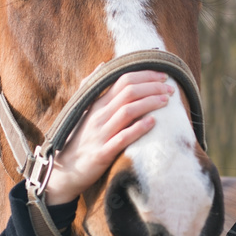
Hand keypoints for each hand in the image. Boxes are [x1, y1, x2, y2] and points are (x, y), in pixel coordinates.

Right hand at [43, 70, 173, 205]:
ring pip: (127, 111)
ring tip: (166, 101)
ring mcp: (101, 134)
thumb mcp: (83, 110)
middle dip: (152, 86)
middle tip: (170, 88)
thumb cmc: (79, 139)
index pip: (122, 80)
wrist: (65, 170)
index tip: (163, 76)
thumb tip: (103, 64)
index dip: (145, 75)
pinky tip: (153, 122)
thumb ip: (91, 87)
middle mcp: (98, 115)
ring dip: (149, 103)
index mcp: (97, 104)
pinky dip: (138, 128)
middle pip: (128, 92)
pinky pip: (122, 138)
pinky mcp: (103, 153)